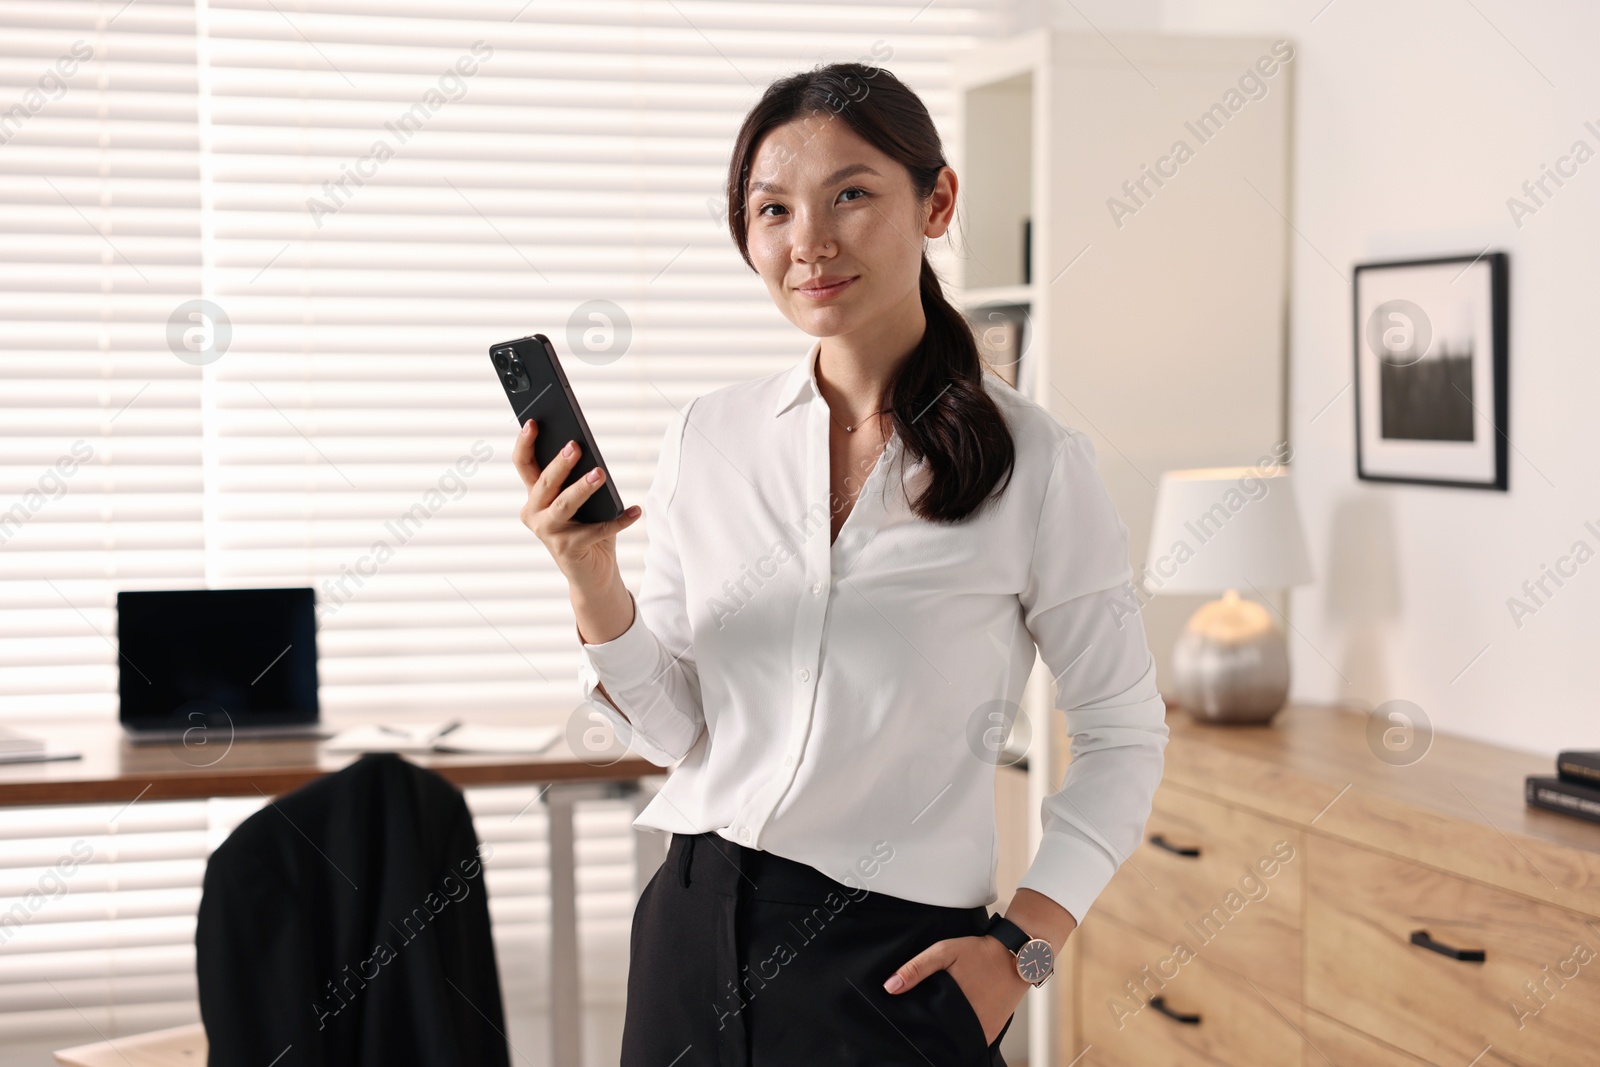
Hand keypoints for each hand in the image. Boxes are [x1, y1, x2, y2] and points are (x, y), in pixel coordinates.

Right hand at [512, 420, 640, 638]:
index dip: (524, 443)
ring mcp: (548, 533)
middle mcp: (534, 514)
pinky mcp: (568, 550)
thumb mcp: (582, 502)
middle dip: (559, 463)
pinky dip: (618, 520)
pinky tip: (635, 511)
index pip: (524, 464)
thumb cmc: (587, 529)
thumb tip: (594, 461)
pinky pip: (596, 531)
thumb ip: (580, 482)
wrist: (592, 574)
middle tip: (575, 445)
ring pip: (563, 505)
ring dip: (582, 488)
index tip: (532, 422)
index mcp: (535, 497)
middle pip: (545, 482)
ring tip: (600, 473)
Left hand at [882, 933, 1029, 1046]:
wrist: (1017, 956)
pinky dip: (960, 1035)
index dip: (914, 1026)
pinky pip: (971, 1041)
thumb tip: (890, 987)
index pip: (926, 1030)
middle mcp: (969, 1026)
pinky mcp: (991, 1032)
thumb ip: (917, 968)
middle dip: (928, 1031)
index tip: (904, 1022)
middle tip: (919, 1021)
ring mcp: (981, 1032)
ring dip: (945, 1035)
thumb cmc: (979, 953)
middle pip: (940, 1038)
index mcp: (954, 1010)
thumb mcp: (944, 952)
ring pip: (955, 1041)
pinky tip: (951, 1022)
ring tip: (935, 1021)